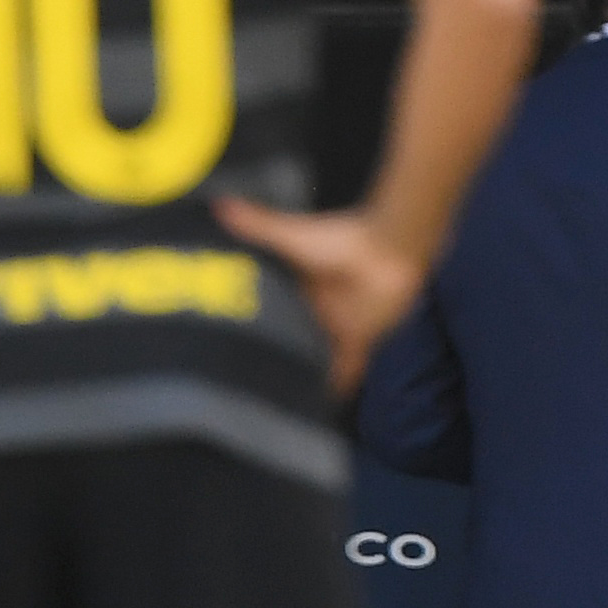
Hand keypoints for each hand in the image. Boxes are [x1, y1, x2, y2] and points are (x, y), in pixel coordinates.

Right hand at [219, 196, 427, 389]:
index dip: (255, 326)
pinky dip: (337, 383)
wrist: (389, 250)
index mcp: (296, 287)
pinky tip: (325, 403)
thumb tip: (218, 204)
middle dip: (274, 355)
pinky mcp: (357, 339)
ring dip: (303, 372)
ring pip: (313, 356)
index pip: (271, 310)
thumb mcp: (292, 236)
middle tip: (244, 381)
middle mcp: (313, 309)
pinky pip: (345, 369)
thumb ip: (259, 225)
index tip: (228, 342)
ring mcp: (334, 325)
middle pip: (290, 336)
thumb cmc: (342, 239)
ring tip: (275, 400)